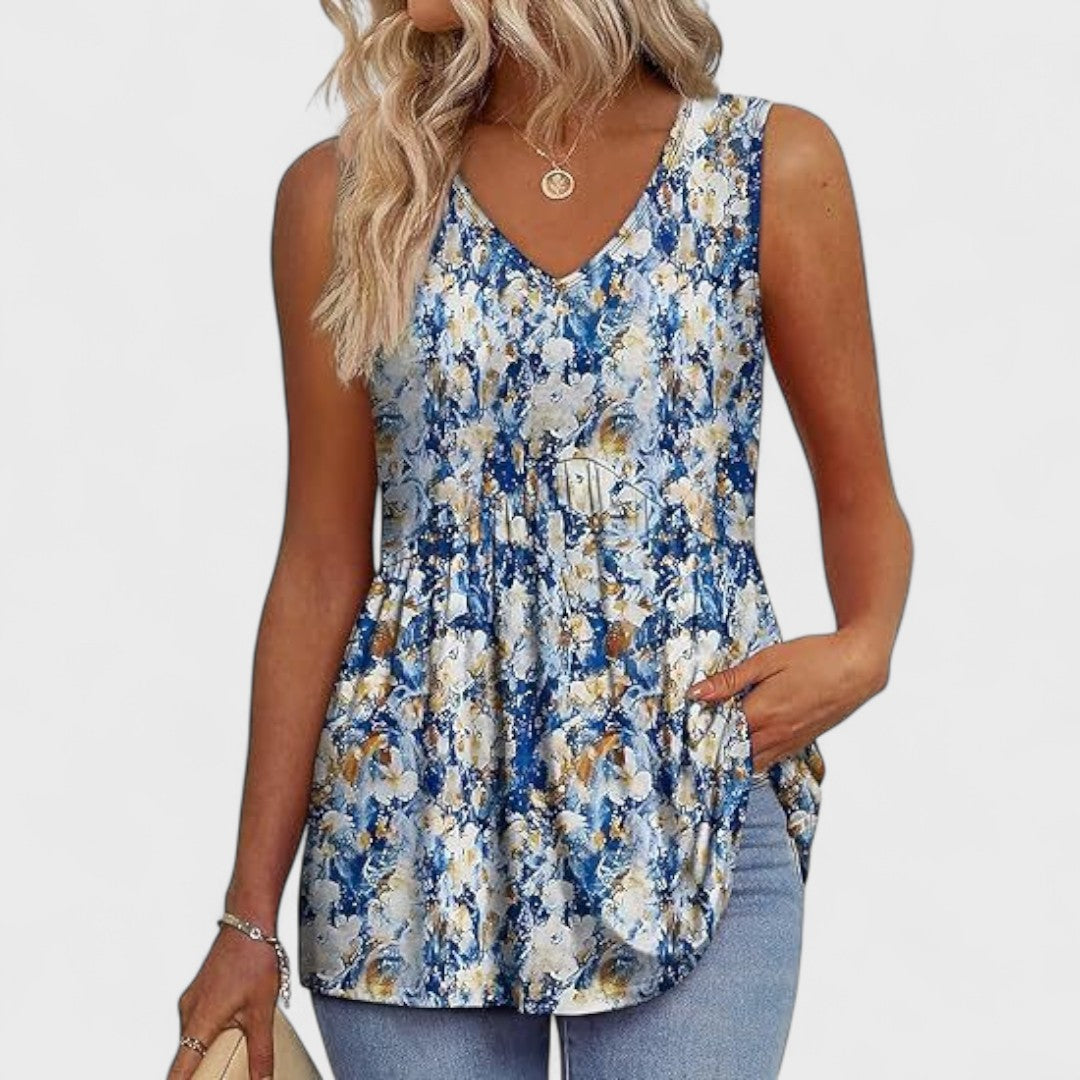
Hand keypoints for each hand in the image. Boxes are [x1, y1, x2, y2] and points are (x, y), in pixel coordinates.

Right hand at [167, 923, 281, 1079]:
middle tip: (219, 1072)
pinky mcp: (199, 992)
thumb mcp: (262, 1010)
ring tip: (229, 1055)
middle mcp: (189, 1011)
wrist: (248, 922)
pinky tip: (231, 1031)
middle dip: (200, 1071)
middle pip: (186, 1057)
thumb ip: (261, 1050)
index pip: (179, 1070)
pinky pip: (198, 1022)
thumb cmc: (253, 958)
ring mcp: (191, 1000)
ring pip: (192, 1039)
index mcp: (200, 1021)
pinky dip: (208, 1034)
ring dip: (206, 1051)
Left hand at [686, 629, 887, 772]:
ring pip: (752, 763)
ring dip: (733, 758)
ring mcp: (790, 741)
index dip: (698, 733)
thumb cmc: (815, 657)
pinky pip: (771, 759)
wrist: (858, 667)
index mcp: (763, 712)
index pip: (719, 734)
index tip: (681, 732)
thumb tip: (696, 693)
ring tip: (714, 747)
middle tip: (691, 745)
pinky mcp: (801, 742)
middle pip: (733, 755)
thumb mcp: (767, 660)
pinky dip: (754, 757)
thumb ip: (730, 680)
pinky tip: (745, 744)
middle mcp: (775, 733)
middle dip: (712, 751)